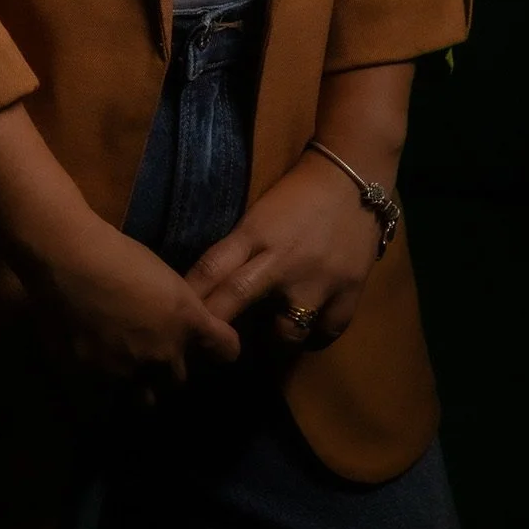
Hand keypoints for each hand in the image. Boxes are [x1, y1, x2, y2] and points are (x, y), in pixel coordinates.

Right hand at [18, 209, 241, 397]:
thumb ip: (177, 308)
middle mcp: (164, 354)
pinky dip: (104, 388)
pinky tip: (94, 369)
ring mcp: (129, 372)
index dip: (222, 346)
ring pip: (145, 397)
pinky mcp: (94, 381)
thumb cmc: (114, 252)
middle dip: (170, 369)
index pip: (227, 348)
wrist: (67, 260)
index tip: (217, 345)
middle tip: (155, 353)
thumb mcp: (160, 275)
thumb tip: (176, 322)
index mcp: (187, 321)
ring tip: (125, 370)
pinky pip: (107, 398)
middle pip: (179, 379)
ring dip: (139, 385)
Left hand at [184, 152, 385, 350]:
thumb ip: (238, 251)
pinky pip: (325, 333)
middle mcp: (282, 260)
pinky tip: (306, 336)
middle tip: (209, 350)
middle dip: (218, 329)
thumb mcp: (259, 217)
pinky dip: (313, 338)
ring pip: (286, 332)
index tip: (176, 319)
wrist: (353, 178)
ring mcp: (317, 281)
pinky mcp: (348, 292)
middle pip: (238, 299)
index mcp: (255, 233)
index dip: (190, 296)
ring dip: (272, 344)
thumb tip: (207, 288)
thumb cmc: (298, 194)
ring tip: (266, 350)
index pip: (212, 268)